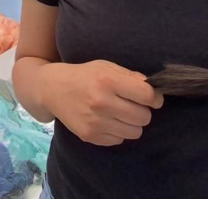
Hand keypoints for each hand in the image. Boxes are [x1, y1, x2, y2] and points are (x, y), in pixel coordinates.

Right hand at [41, 60, 163, 145]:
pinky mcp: (90, 136)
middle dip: (144, 111)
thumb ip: (130, 77)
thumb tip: (153, 91)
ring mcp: (95, 122)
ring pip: (135, 132)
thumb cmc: (84, 75)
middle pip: (144, 117)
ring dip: (132, 123)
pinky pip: (119, 140)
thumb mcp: (106, 67)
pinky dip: (118, 132)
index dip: (155, 98)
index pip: (147, 96)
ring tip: (121, 114)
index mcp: (108, 81)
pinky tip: (108, 120)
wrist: (52, 90)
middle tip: (133, 105)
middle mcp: (102, 103)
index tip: (152, 98)